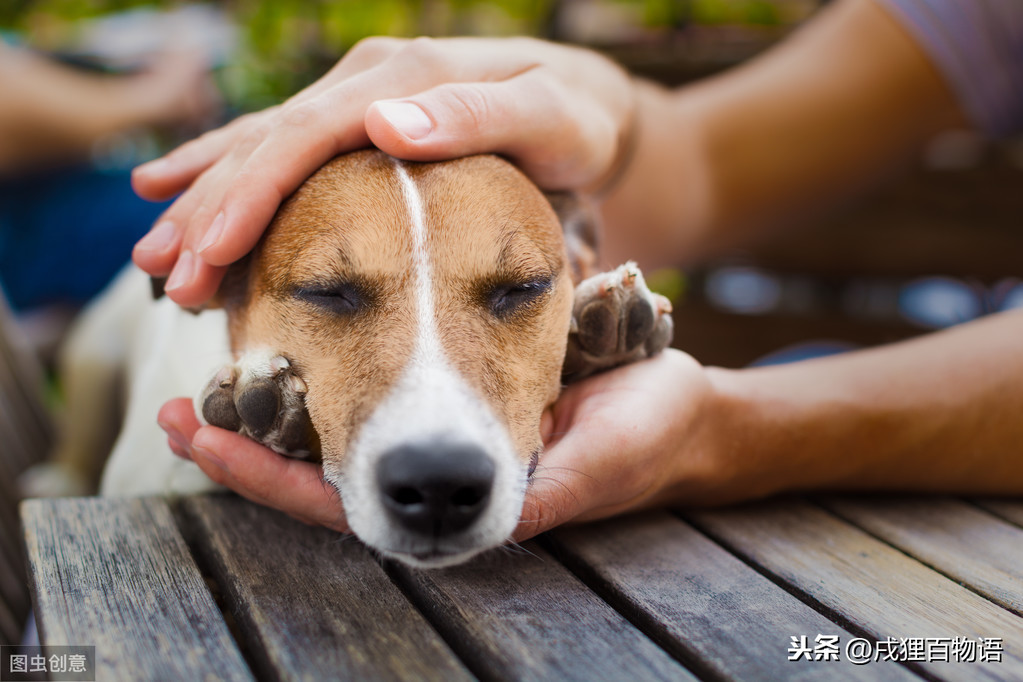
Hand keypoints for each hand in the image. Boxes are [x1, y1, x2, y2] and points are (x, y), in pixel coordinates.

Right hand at [131, 36, 633, 306]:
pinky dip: (232, 183)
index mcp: (402, 77)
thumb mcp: (548, 116)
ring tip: (155, 255)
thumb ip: (476, 116)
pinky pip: (284, 156)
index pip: (305, 135)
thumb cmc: (574, 122)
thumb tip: (386, 122)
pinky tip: (184, 200)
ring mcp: (359, 103)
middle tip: (163, 274)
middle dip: (209, 211)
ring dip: (205, 203)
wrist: (589, 113)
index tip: (210, 252)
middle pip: (267, 144)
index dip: (250, 193)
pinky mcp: (361, 129)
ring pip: (262, 150)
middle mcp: (367, 84)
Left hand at [156, 349, 726, 542]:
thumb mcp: (593, 460)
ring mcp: (445, 436)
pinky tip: (282, 329)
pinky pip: (378, 385)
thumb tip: (458, 505)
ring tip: (205, 377)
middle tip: (176, 412)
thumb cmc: (646, 433)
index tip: (205, 437)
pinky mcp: (456, 393)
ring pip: (341, 431)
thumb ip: (532, 487)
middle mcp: (442, 471)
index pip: (350, 503)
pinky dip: (326, 365)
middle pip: (324, 472)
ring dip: (270, 407)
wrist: (675, 412)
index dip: (278, 478)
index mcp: (464, 498)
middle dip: (249, 448)